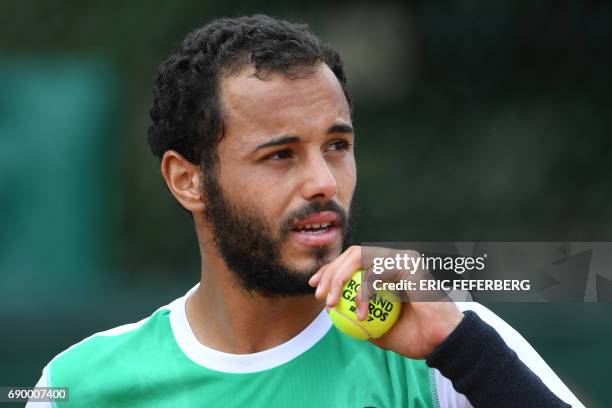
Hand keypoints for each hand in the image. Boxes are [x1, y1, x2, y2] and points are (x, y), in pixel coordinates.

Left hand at [309, 245, 464, 358]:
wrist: (441, 342)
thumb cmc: (414, 336)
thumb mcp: (378, 329)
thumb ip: (358, 317)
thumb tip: (333, 312)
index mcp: (386, 269)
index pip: (352, 261)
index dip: (330, 270)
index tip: (315, 286)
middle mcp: (393, 259)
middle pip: (352, 254)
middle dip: (330, 272)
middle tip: (319, 295)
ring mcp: (401, 258)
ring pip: (359, 257)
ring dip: (340, 279)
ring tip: (332, 303)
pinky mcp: (409, 263)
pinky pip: (376, 272)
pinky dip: (364, 292)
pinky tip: (362, 313)